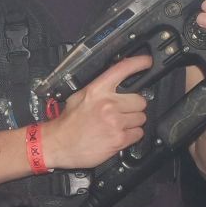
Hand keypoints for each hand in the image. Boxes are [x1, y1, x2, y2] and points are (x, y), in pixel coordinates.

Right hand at [45, 54, 153, 170]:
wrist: (58, 145)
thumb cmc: (68, 123)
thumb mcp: (78, 97)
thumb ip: (98, 89)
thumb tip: (115, 82)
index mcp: (97, 91)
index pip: (122, 69)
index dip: (139, 63)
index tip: (147, 61)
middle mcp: (107, 104)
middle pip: (140, 100)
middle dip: (134, 107)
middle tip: (123, 112)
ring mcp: (114, 122)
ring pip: (141, 118)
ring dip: (133, 122)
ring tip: (118, 125)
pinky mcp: (119, 139)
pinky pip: (138, 133)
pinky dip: (132, 135)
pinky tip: (118, 135)